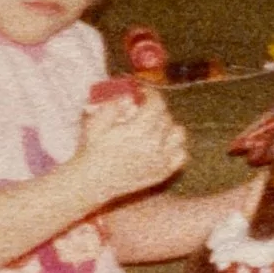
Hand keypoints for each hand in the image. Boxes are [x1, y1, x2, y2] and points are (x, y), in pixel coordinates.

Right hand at [75, 88, 187, 204]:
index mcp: (140, 130)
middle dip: (156, 108)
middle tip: (144, 107)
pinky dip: (176, 147)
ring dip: (169, 126)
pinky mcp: (162, 173)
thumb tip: (129, 97)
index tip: (143, 91)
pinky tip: (164, 144)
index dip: (151, 93)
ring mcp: (161, 160)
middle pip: (165, 117)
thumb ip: (114, 106)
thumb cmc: (93, 150)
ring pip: (178, 134)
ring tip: (155, 125)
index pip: (157, 104)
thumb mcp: (96, 122)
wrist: (93, 182)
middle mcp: (155, 145)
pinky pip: (181, 156)